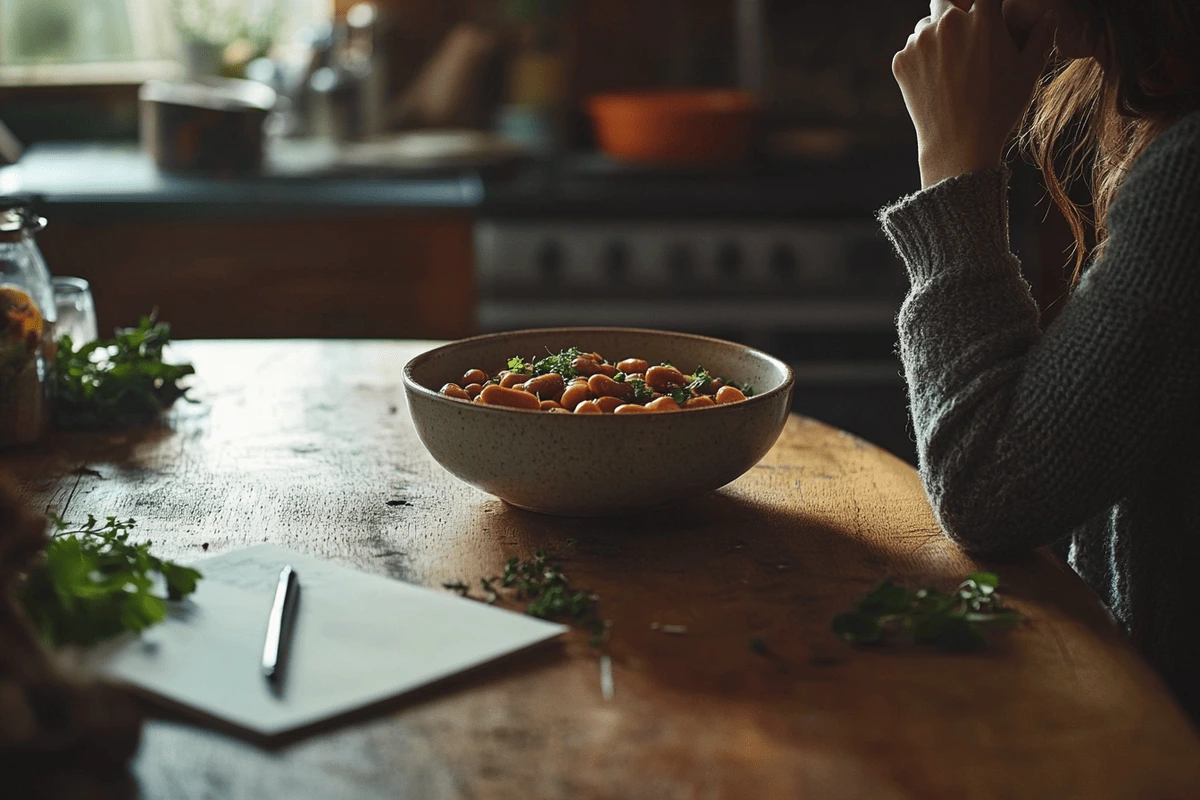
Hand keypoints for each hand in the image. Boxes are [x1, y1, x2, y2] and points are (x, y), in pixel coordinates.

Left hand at [893, 0, 1055, 187]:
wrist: (958, 145)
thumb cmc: (999, 108)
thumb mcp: (1028, 72)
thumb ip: (1041, 37)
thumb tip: (1052, 14)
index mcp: (982, 19)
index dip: (983, 3)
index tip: (984, 13)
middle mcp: (948, 24)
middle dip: (954, 9)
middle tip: (963, 32)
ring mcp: (920, 42)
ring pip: (925, 25)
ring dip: (935, 35)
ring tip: (950, 62)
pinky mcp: (901, 62)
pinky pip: (910, 48)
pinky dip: (919, 58)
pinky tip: (935, 79)